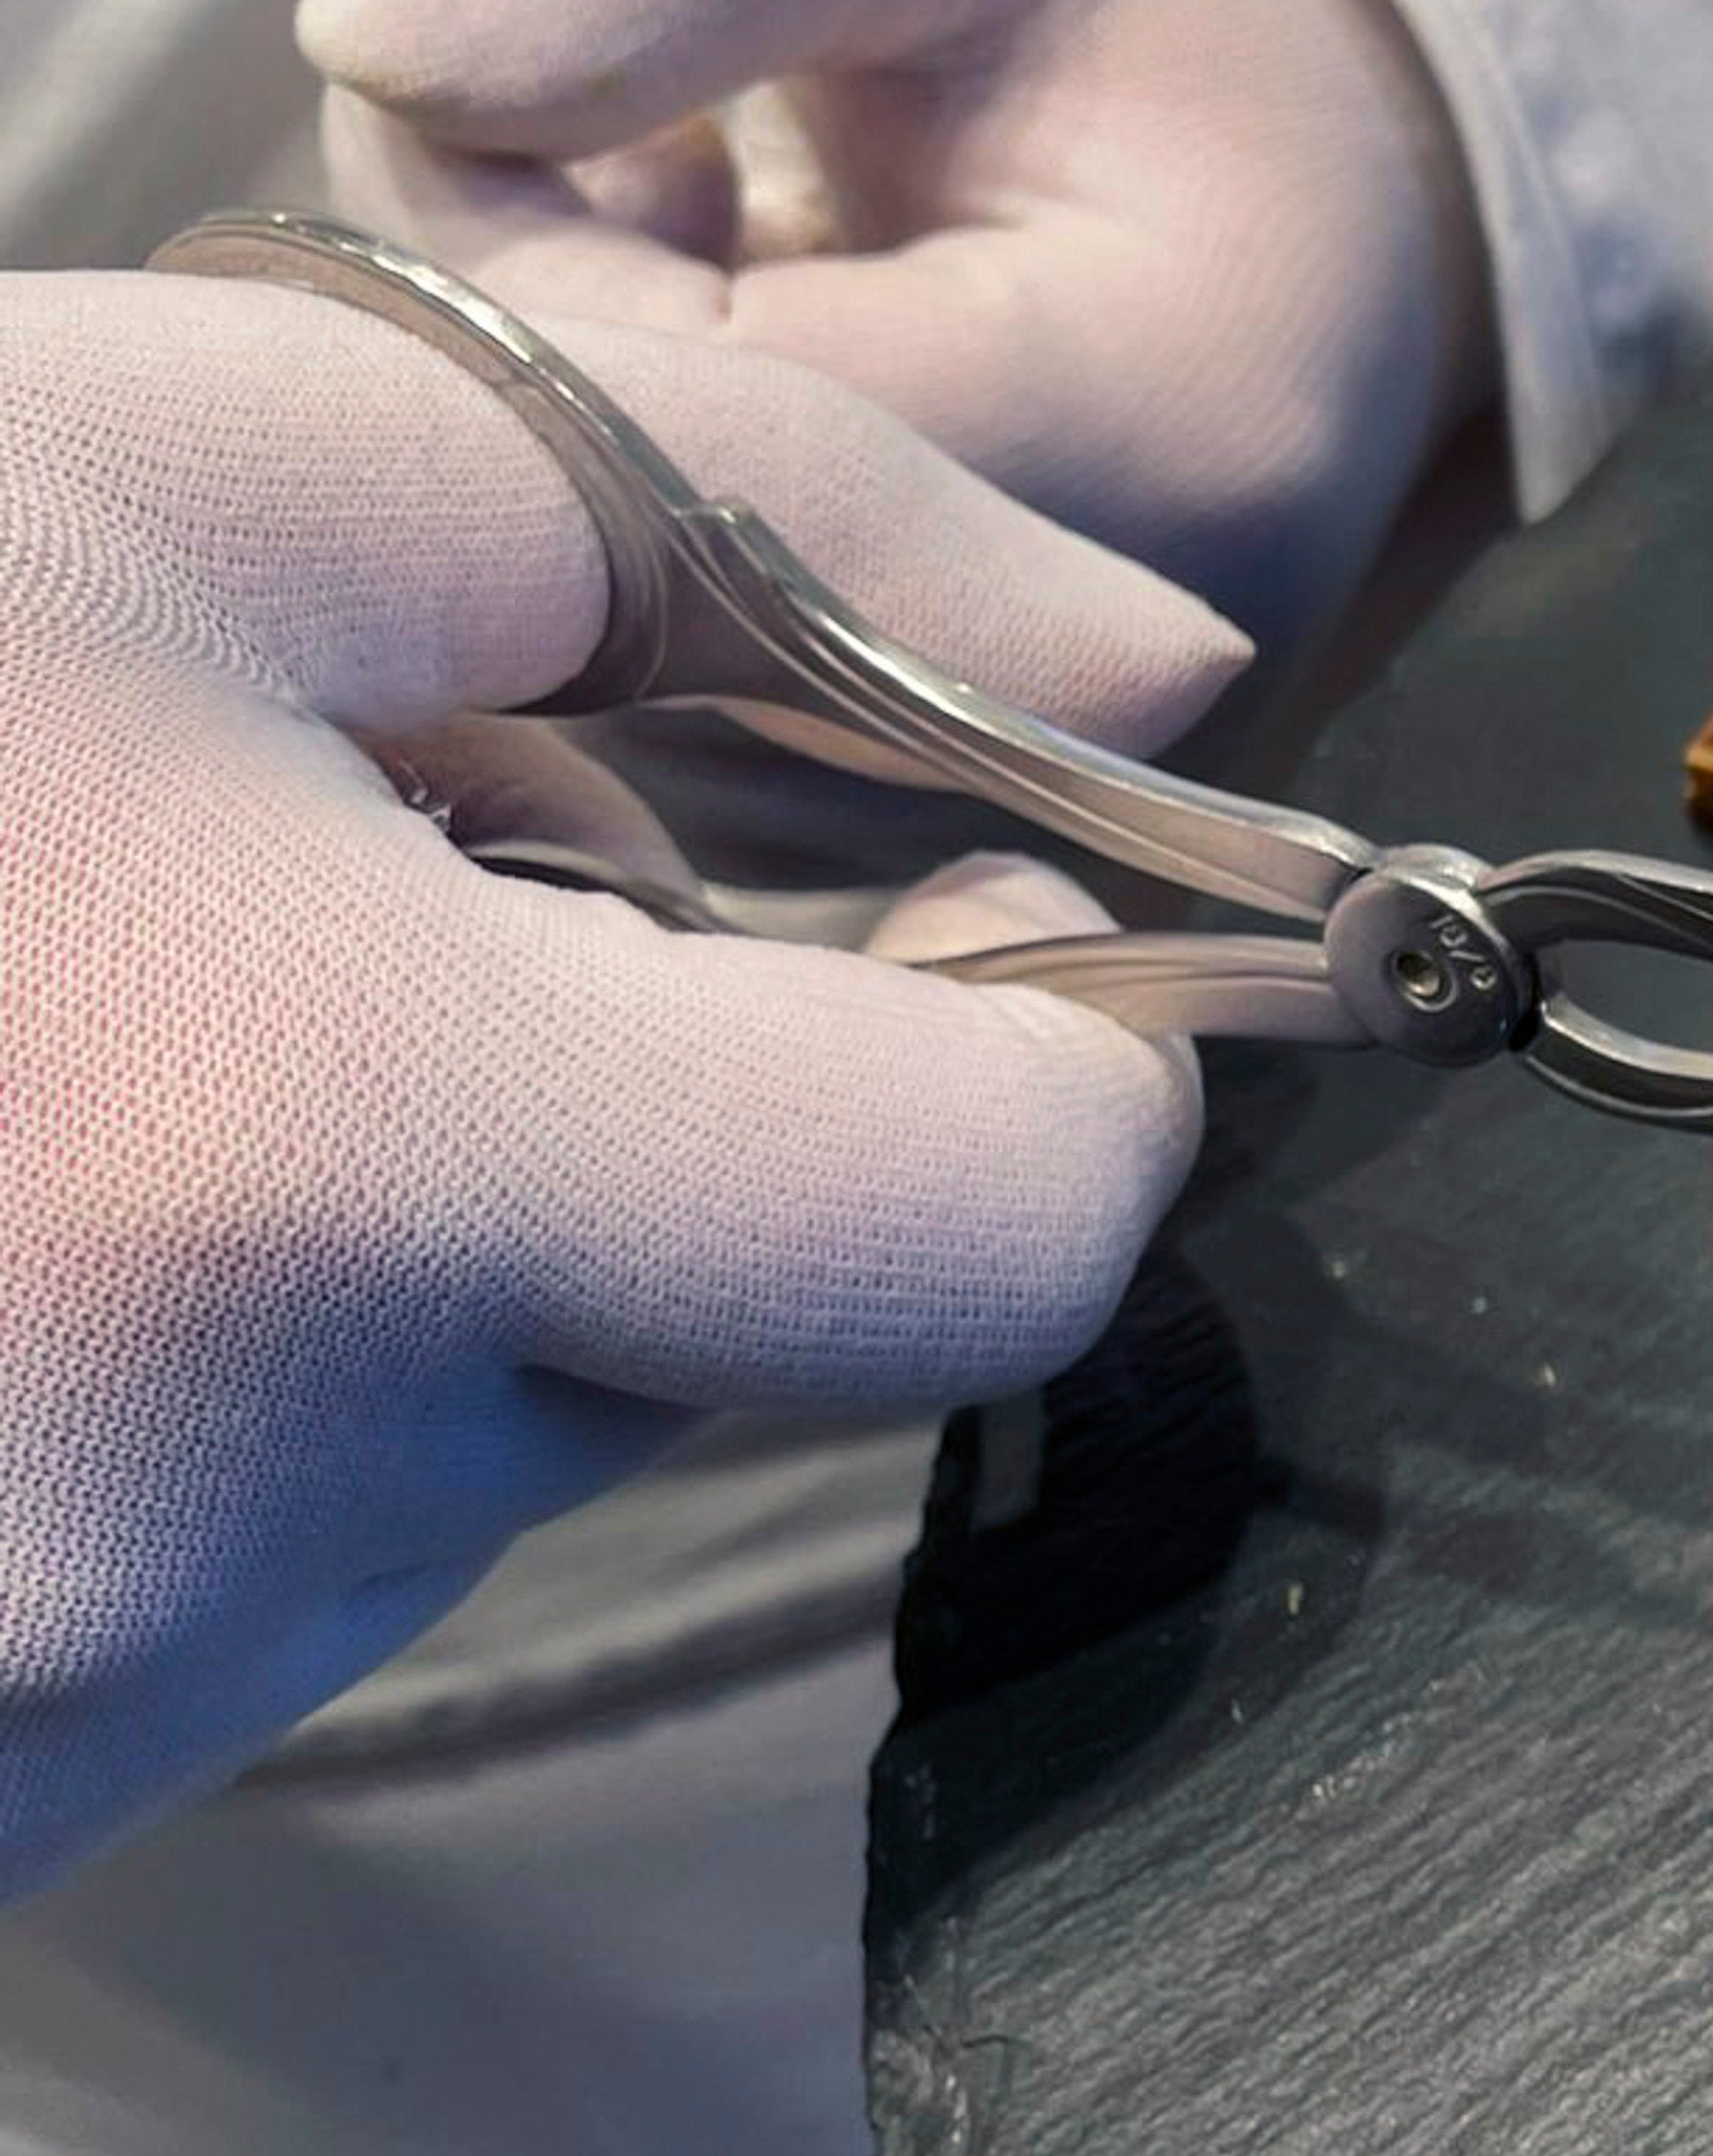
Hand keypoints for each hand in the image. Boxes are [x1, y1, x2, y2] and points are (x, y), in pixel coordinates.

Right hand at [0, 271, 1248, 1892]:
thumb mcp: (160, 455)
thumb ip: (738, 529)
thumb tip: (1157, 678)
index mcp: (318, 1193)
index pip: (1013, 1229)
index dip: (1040, 1035)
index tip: (907, 882)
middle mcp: (202, 1532)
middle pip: (735, 1322)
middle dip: (642, 1089)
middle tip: (325, 877)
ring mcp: (37, 1700)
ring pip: (461, 1435)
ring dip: (372, 1213)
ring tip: (54, 1013)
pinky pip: (214, 1555)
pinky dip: (163, 1355)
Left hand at [299, 0, 1492, 649]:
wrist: (1334, 163)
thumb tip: (370, 43)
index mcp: (1158, 441)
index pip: (693, 417)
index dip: (505, 225)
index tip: (528, 56)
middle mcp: (1099, 682)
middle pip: (618, 561)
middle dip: (509, 315)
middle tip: (627, 128)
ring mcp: (993, 768)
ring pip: (582, 642)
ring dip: (541, 399)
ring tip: (694, 226)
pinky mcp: (905, 796)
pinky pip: (620, 687)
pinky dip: (585, 494)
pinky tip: (705, 349)